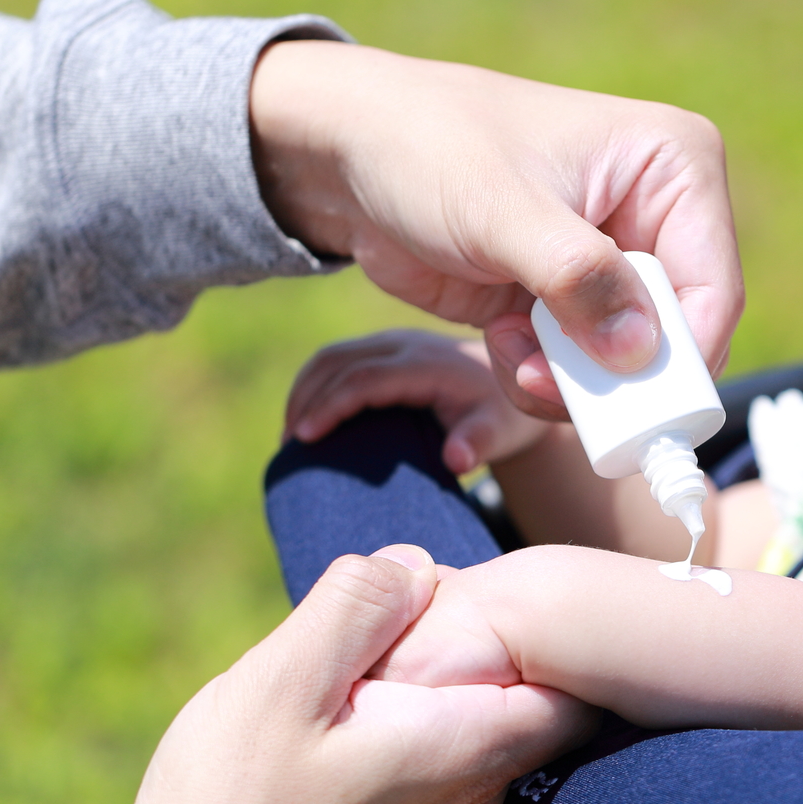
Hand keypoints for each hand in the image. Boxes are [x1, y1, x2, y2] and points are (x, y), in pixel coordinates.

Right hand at [0, 547, 593, 803]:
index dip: (541, 619)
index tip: (479, 589)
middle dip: (486, 640)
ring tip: (364, 658)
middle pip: (527, 694)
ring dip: (439, 681)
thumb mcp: (279, 683)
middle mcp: (475, 800)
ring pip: (478, 725)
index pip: (577, 682)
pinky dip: (413, 722)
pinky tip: (345, 712)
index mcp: (465, 751)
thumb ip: (357, 607)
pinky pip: (440, 761)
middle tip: (408, 607)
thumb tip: (417, 562)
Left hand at [248, 41, 742, 418]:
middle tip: (540, 382)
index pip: (712, 287)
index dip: (678, 358)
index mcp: (673, 166)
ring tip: (507, 350)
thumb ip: (577, 278)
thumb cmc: (428, 148)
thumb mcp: (501, 211)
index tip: (625, 407)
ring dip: (566, 380)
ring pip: (626, 366)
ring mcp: (613, 261)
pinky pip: (581, 370)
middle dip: (608, 375)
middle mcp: (658, 215)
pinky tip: (499, 338)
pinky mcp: (569, 299)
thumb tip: (642, 351)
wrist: (350, 152)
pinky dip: (541, 375)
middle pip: (676, 336)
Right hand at [284, 330, 547, 473]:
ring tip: (290, 437)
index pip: (366, 377)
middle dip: (305, 400)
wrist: (514, 385)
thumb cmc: (505, 415)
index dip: (331, 405)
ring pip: (331, 356)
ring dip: (303, 391)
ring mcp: (392, 343)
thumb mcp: (501, 433)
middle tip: (288, 446)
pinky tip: (306, 420)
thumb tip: (455, 459)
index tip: (303, 437)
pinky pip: (338, 359)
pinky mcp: (385, 349)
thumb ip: (479, 443)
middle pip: (337, 360)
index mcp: (428, 364)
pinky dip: (314, 386)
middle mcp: (406, 345)